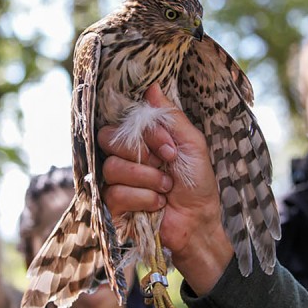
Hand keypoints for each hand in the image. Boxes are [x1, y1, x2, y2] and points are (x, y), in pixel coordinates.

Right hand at [99, 84, 233, 295]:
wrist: (199, 221)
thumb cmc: (197, 182)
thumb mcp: (192, 144)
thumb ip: (170, 117)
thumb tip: (152, 87)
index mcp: (141, 140)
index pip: (123, 122)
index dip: (146, 134)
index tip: (171, 147)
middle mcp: (125, 156)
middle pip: (108, 140)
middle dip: (143, 155)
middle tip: (167, 164)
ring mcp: (117, 180)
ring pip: (112, 167)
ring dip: (147, 178)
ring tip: (166, 188)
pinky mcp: (114, 205)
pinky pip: (114, 192)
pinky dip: (142, 198)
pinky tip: (158, 203)